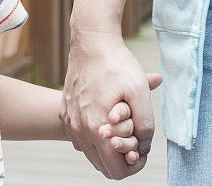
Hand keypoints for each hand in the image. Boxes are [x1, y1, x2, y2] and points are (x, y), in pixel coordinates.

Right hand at [60, 30, 156, 178]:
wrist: (90, 41)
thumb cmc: (115, 64)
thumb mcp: (139, 92)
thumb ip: (146, 125)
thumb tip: (144, 146)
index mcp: (95, 128)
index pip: (116, 171)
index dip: (134, 166)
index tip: (142, 148)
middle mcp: (78, 129)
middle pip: (103, 166)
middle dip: (122, 157)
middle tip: (134, 136)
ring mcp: (69, 121)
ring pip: (92, 153)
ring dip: (108, 147)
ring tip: (122, 125)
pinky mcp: (65, 112)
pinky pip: (82, 137)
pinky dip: (95, 135)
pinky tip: (107, 117)